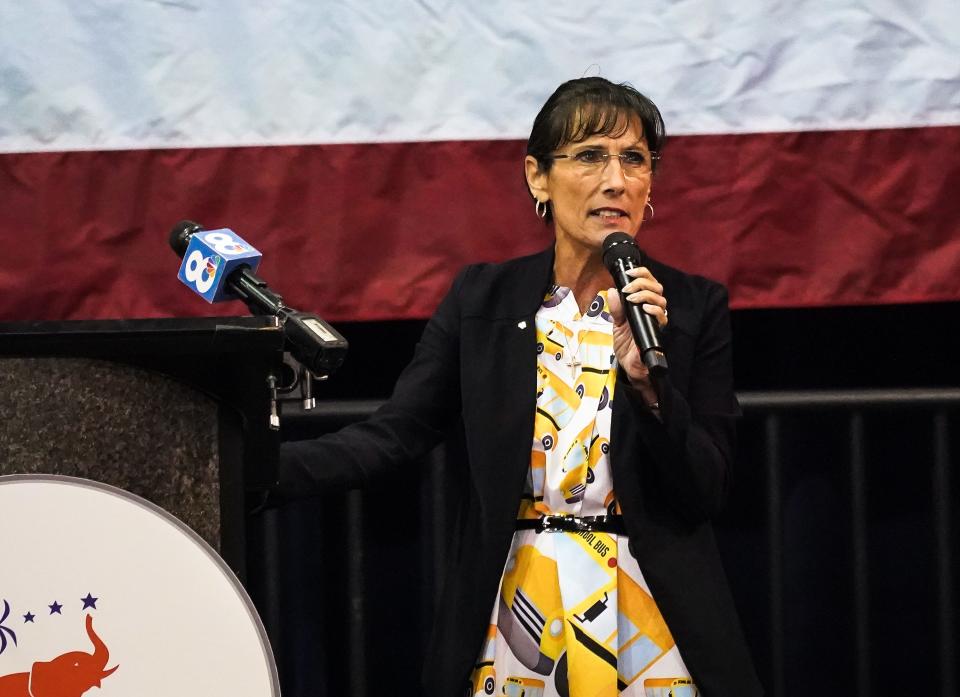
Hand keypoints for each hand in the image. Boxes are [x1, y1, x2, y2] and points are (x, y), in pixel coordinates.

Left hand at [607, 266, 667, 398]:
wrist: (629, 365)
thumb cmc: (625, 344)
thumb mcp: (616, 324)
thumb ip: (616, 309)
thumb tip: (612, 291)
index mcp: (643, 304)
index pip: (649, 282)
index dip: (642, 273)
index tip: (629, 272)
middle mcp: (653, 310)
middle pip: (657, 287)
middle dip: (642, 283)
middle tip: (627, 289)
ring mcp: (656, 320)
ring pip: (660, 299)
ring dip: (645, 295)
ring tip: (631, 298)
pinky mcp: (657, 331)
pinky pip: (662, 317)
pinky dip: (653, 310)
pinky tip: (644, 309)